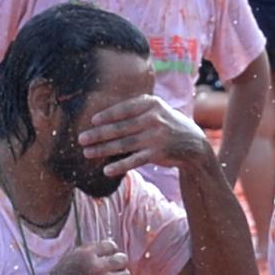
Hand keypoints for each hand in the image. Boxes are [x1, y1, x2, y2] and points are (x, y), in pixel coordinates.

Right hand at [39, 235, 135, 274]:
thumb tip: (109, 248)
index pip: (110, 246)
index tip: (109, 260)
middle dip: (118, 265)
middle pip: (122, 259)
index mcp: (85, 254)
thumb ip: (88, 253)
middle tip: (112, 273)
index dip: (111, 252)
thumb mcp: (69, 260)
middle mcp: (96, 266)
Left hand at [73, 90, 212, 183]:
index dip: (107, 115)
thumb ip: (135, 110)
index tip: (92, 121)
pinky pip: (134, 160)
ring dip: (103, 149)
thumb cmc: (167, 124)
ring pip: (124, 144)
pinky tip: (106, 170)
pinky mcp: (158, 154)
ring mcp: (156, 137)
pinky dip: (120, 165)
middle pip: (120, 127)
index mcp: (152, 104)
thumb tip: (105, 116)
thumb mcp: (156, 110)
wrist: (193, 143)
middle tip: (81, 138)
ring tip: (87, 153)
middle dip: (98, 134)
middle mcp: (154, 119)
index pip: (125, 109)